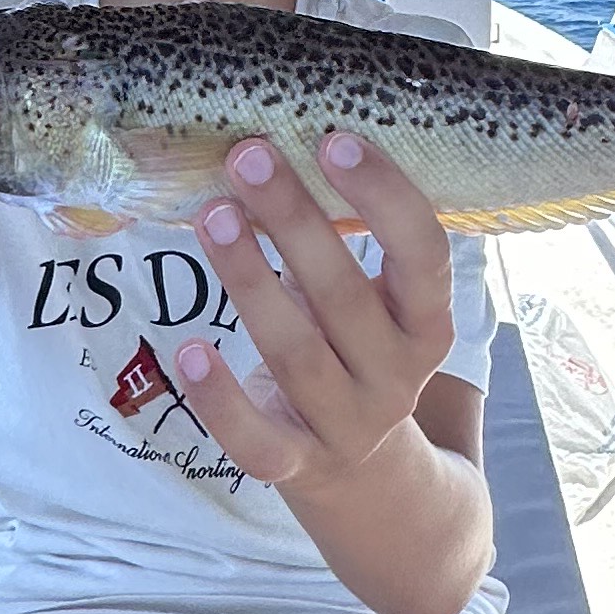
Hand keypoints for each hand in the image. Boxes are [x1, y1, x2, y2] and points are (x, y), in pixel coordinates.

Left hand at [174, 128, 456, 491]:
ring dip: (250, 280)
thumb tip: (271, 143)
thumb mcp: (370, 300)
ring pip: (296, 354)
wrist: (362, 473)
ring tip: (212, 215)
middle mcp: (397, 378)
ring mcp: (348, 426)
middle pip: (345, 297)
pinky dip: (220, 399)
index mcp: (426, 324)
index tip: (334, 141)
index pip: (423, 255)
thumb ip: (340, 240)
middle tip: (249, 156)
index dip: (385, 196)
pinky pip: (257, 441)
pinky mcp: (295, 464)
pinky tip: (187, 350)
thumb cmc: (352, 349)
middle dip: (296, 221)